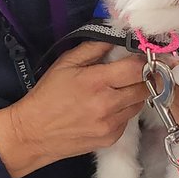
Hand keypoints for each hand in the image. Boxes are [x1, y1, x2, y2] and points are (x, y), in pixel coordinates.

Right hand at [0, 42, 147, 177]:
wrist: (33, 133)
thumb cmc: (47, 94)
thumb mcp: (65, 63)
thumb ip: (93, 48)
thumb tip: (116, 38)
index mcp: (97, 81)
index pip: (136, 68)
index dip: (144, 61)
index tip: (144, 58)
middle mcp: (108, 104)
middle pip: (145, 88)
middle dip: (145, 78)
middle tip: (137, 73)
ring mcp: (110, 124)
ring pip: (139, 104)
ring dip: (135, 95)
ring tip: (121, 90)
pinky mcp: (110, 139)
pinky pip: (128, 121)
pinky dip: (124, 112)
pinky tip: (109, 108)